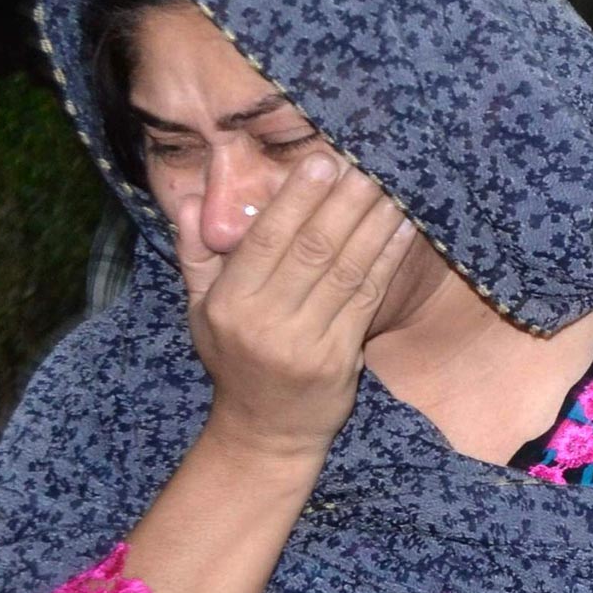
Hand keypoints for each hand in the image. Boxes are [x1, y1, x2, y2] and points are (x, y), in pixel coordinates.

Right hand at [177, 156, 416, 464]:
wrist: (265, 431)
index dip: (298, 199)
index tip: (323, 162)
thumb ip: (196, 252)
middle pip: (312, 249)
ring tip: (393, 185)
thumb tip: (189, 199)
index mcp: (229, 303)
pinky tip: (403, 228)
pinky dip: (388, 260)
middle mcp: (265, 322)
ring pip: (346, 270)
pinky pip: (368, 298)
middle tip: (368, 161)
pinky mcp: (340, 358)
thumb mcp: (201, 309)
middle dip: (343, 202)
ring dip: (373, 224)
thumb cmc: (234, 358)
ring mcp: (305, 342)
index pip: (267, 240)